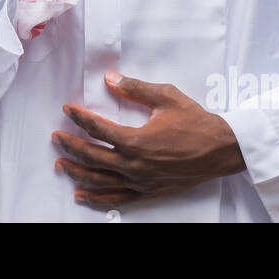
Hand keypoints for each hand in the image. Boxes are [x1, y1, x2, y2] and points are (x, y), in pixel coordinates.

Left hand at [51, 71, 247, 208]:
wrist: (222, 149)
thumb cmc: (196, 122)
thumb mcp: (166, 97)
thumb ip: (135, 88)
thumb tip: (110, 78)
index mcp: (136, 141)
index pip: (97, 129)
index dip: (79, 118)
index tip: (67, 109)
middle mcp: (134, 165)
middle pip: (92, 157)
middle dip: (70, 146)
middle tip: (56, 137)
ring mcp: (141, 181)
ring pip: (100, 180)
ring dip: (77, 172)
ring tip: (61, 164)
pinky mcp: (149, 191)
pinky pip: (117, 199)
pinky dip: (97, 198)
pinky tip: (82, 196)